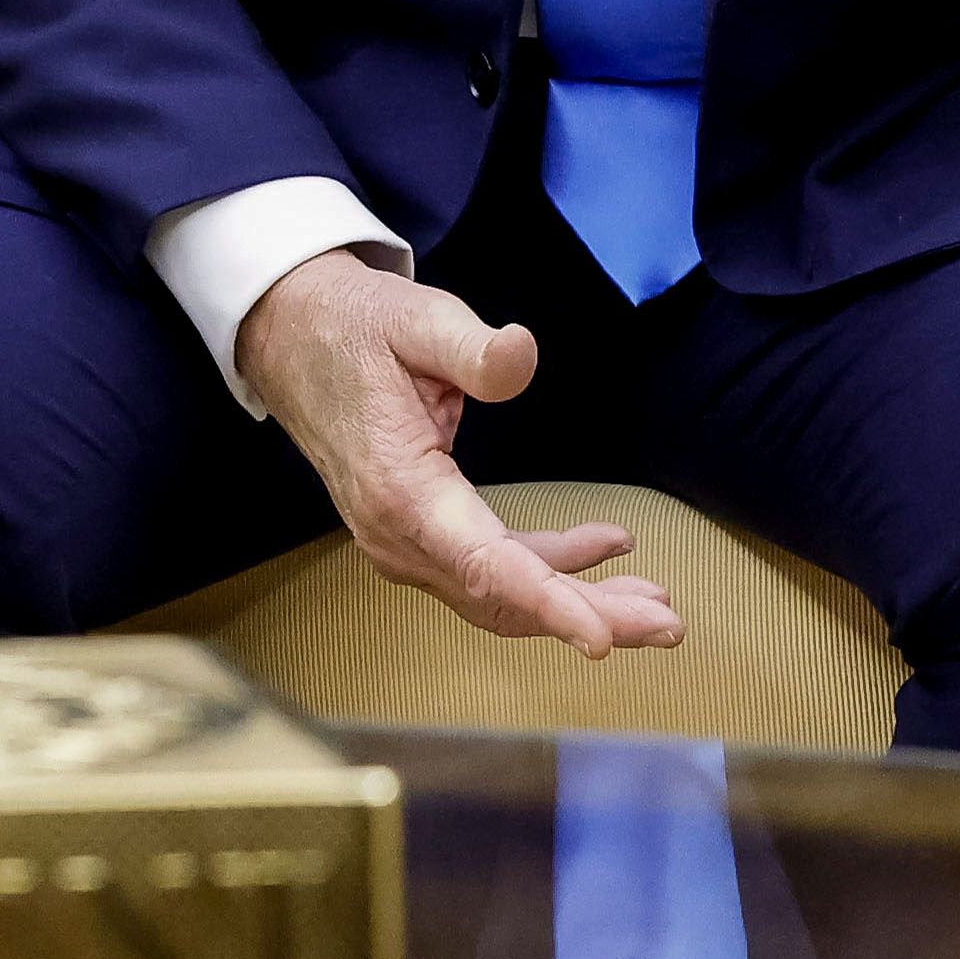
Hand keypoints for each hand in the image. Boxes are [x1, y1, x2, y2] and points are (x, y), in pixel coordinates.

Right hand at [234, 250, 682, 654]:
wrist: (291, 339)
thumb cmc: (354, 329)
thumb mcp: (415, 319)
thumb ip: (471, 347)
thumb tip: (521, 357)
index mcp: (401, 492)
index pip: (485, 565)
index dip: (549, 604)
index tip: (603, 639)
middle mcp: (399, 535)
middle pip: (504, 597)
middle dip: (589, 615)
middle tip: (667, 625)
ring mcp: (406, 542)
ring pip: (501, 594)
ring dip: (577, 601)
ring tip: (654, 604)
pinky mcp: (420, 533)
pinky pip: (490, 568)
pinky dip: (548, 568)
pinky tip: (603, 547)